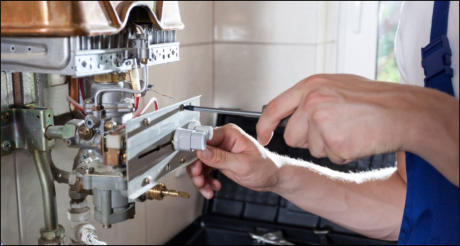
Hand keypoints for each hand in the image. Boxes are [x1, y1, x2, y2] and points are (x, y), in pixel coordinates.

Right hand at [187, 124, 279, 198]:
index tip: (192, 162)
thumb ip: (220, 158)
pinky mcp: (219, 162)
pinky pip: (205, 171)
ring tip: (206, 187)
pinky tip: (212, 187)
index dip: (195, 150)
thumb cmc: (265, 167)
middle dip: (197, 168)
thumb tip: (202, 151)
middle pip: (198, 152)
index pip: (204, 137)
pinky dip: (205, 181)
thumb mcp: (242, 164)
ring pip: (199, 163)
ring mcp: (220, 152)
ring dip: (200, 178)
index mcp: (229, 134)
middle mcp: (223, 140)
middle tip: (199, 179)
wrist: (272, 177)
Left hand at [256, 74, 441, 163]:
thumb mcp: (337, 86)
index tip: (263, 137)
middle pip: (292, 136)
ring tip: (351, 130)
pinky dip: (345, 154)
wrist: (404, 111)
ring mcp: (322, 120)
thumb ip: (311, 97)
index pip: (274, 107)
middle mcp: (312, 100)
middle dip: (310, 140)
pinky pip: (331, 157)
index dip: (265, 126)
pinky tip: (359, 139)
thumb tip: (290, 113)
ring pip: (312, 149)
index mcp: (311, 85)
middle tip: (338, 128)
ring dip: (330, 147)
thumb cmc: (374, 99)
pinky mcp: (334, 141)